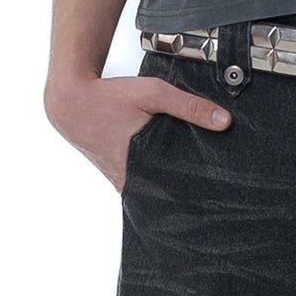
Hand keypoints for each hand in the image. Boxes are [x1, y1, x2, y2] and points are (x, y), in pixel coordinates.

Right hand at [45, 68, 231, 192]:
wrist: (71, 101)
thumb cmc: (108, 97)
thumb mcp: (152, 94)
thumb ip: (188, 107)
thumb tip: (224, 121)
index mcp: (138, 169)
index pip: (172, 196)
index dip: (193, 199)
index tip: (214, 200)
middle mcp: (128, 181)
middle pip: (164, 194)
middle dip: (186, 194)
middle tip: (213, 196)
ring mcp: (120, 179)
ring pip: (151, 189)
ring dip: (169, 186)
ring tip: (197, 187)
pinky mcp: (116, 173)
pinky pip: (140, 181)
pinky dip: (154, 177)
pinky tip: (169, 171)